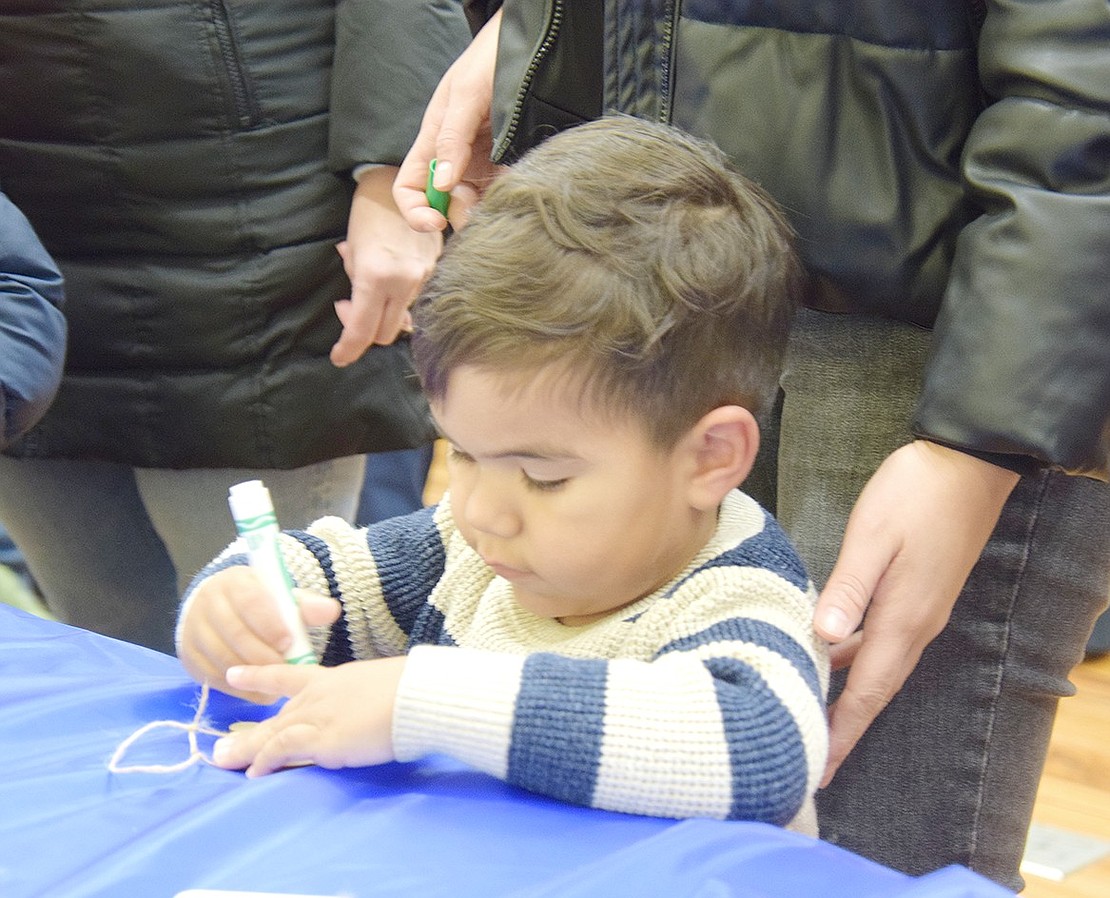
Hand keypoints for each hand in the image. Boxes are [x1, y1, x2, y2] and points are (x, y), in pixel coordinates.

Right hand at [176, 567, 340, 702]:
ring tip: (276, 682)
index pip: (250, 601)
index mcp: (234, 583)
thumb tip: (331, 611)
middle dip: (263, 654)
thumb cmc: (259, 603)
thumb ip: (305, 605)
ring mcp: (194, 631)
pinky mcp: (189, 657)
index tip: (289, 642)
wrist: (219, 607)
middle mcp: (208, 604)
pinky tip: (259, 692)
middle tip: (285, 668)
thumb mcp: (281, 597)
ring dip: (252, 674)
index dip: (270, 624)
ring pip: (222, 658)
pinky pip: (212, 678)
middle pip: (235, 633)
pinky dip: (238, 689)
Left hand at [212, 657, 406, 775]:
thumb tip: (368, 709)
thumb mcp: (382, 685)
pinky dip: (266, 761)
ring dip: (246, 749)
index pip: (289, 675)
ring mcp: (318, 715)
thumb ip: (365, 698)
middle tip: (222, 747)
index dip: (260, 675)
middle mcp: (319, 695)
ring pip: (271, 732)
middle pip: (276, 715)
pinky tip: (254, 773)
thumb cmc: (412, 690)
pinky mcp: (321, 739)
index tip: (234, 674)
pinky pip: (283, 749)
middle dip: (249, 733)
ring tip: (223, 761)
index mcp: (334, 679)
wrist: (418, 696)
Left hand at [330, 166, 442, 365]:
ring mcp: (425, 277)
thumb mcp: (352, 252)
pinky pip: (417, 300)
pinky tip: (390, 283)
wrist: (399, 184)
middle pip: (385, 333)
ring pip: (403, 319)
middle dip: (364, 331)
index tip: (339, 357)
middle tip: (348, 309)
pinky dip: (400, 300)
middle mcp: (404, 281)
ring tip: (369, 291)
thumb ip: (356, 288)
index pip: (362, 330)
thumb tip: (354, 311)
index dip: (348, 349)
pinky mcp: (438, 270)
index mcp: (376, 276)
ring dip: (383, 315)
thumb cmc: (367, 215)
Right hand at [394, 9, 504, 231]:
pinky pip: (502, 193)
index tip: (435, 222)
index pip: (409, 189)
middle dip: (459, 214)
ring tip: (501, 196)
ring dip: (485, 209)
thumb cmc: (488, 61)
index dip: (415, 212)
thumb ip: (452, 138)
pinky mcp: (506, 166)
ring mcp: (481, 165)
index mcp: (432, 144)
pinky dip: (507, 199)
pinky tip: (517, 190)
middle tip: (479, 207)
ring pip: (476, 204)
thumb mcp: (465, 95)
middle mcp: (454, 160)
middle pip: (445, 205)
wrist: (527, 46)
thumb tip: (443, 184)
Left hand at [814, 440, 1019, 784]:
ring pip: (879, 666)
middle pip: (875, 690)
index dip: (842, 732)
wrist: (969, 463)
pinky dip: (856, 658)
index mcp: (903, 619)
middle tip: (811, 760)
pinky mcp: (919, 593)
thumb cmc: (916, 494)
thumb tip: (823, 637)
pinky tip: (831, 652)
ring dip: (849, 694)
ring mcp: (921, 610)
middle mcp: (916, 625)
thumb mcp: (872, 537)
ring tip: (813, 714)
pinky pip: (883, 640)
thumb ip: (848, 588)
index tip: (819, 769)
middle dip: (843, 726)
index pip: (868, 692)